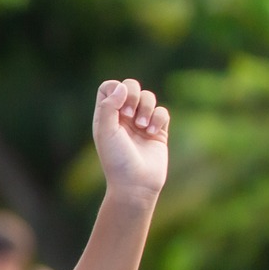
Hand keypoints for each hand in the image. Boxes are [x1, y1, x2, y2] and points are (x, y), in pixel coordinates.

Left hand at [93, 77, 169, 198]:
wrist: (135, 183)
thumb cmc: (116, 159)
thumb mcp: (106, 132)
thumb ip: (109, 107)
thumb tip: (121, 87)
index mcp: (105, 117)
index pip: (109, 87)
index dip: (116, 89)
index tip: (118, 107)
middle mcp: (122, 117)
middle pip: (130, 86)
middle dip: (133, 95)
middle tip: (128, 115)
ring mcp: (140, 123)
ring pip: (148, 97)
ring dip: (147, 108)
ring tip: (142, 127)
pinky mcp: (158, 131)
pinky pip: (162, 112)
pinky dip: (158, 118)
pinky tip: (151, 133)